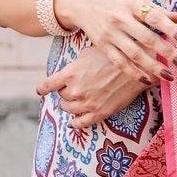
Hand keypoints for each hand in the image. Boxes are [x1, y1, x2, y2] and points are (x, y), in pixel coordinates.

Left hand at [36, 42, 155, 128]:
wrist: (135, 67)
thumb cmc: (113, 56)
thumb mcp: (88, 54)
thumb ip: (75, 65)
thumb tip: (68, 71)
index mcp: (71, 73)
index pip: (48, 85)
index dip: (43, 88)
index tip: (41, 90)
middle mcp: (76, 90)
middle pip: (61, 95)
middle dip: (65, 91)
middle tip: (72, 87)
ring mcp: (87, 103)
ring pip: (68, 108)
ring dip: (69, 104)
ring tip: (75, 101)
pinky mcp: (99, 113)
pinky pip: (81, 123)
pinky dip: (75, 123)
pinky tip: (73, 123)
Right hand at [54, 0, 176, 84]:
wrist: (84, 3)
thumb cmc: (117, 2)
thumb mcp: (136, 0)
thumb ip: (158, 10)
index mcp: (132, 5)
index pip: (154, 17)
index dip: (169, 28)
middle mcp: (121, 19)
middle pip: (147, 38)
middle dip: (166, 51)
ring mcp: (111, 34)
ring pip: (134, 53)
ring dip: (153, 66)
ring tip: (168, 75)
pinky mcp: (103, 46)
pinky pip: (120, 62)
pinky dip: (133, 72)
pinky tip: (147, 79)